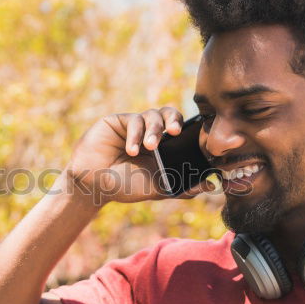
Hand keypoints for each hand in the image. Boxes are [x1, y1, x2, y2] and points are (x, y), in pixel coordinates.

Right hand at [63, 107, 215, 205]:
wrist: (94, 185)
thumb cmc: (125, 187)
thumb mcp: (157, 189)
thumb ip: (183, 187)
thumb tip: (211, 187)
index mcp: (163, 148)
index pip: (181, 130)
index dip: (190, 129)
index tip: (194, 136)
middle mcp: (151, 134)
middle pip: (170, 114)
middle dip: (175, 120)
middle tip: (176, 131)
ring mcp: (135, 126)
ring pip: (153, 116)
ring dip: (154, 130)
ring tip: (149, 147)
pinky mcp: (119, 121)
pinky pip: (134, 120)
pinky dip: (135, 134)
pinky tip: (131, 150)